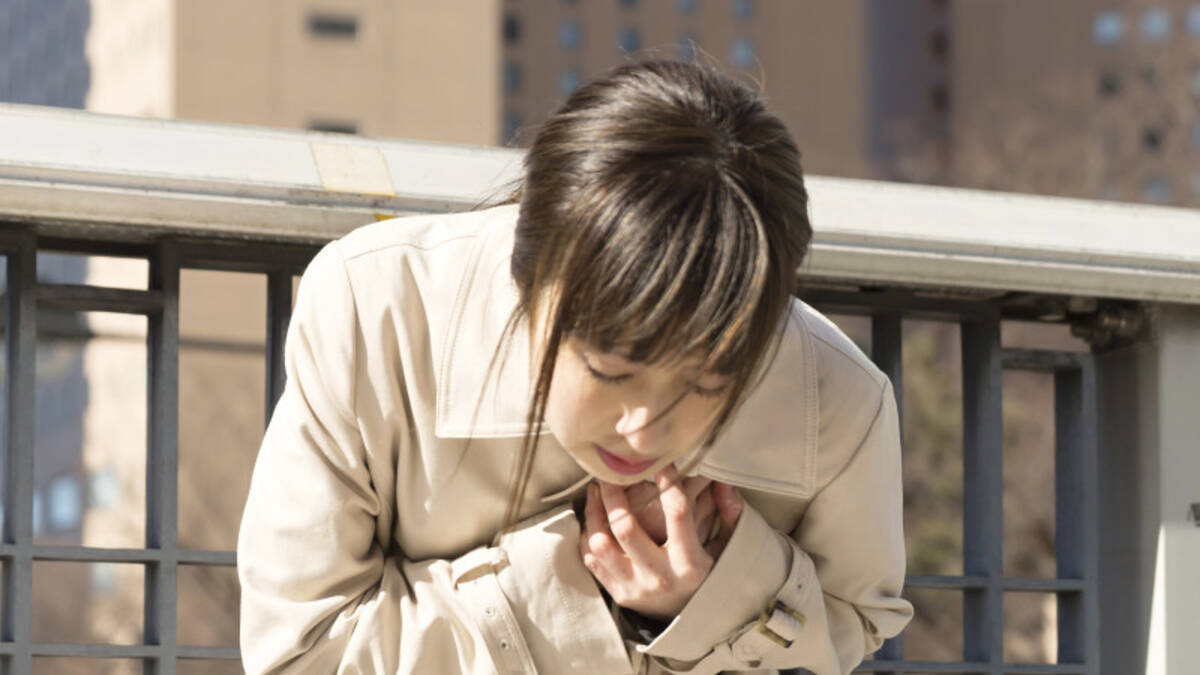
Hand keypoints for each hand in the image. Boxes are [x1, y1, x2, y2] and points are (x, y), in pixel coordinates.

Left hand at [580, 465, 742, 620]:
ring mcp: (635, 587)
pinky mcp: (618, 593)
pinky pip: (591, 559)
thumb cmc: (709, 575)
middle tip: (610, 473)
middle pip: (625, 527)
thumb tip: (722, 481)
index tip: (660, 462)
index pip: (677, 514)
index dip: (668, 483)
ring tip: (596, 493)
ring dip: (594, 513)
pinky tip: (594, 519)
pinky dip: (588, 535)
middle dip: (614, 494)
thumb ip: (730, 514)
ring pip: (600, 543)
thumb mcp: (728, 549)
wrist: (692, 621)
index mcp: (689, 563)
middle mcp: (660, 576)